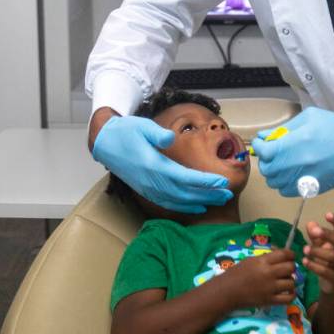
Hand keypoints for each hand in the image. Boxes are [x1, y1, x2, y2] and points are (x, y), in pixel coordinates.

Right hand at [92, 114, 232, 213]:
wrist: (105, 143)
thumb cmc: (127, 132)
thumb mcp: (142, 126)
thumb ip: (157, 134)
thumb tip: (170, 138)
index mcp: (154, 166)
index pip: (185, 177)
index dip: (205, 181)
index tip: (222, 181)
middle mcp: (152, 181)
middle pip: (185, 193)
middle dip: (208, 195)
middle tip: (228, 194)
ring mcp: (148, 188)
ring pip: (178, 201)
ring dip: (199, 202)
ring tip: (218, 201)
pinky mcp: (146, 190)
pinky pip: (168, 203)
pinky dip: (184, 207)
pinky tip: (196, 206)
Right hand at [223, 249, 297, 307]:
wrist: (227, 291)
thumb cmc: (237, 273)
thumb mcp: (251, 260)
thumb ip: (266, 258)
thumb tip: (280, 255)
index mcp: (263, 261)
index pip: (284, 254)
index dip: (291, 254)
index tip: (291, 256)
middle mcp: (269, 273)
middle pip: (291, 267)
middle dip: (291, 267)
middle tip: (287, 269)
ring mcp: (270, 288)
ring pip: (292, 282)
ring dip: (290, 281)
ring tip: (284, 281)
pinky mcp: (270, 301)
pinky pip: (289, 298)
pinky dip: (291, 295)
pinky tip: (287, 292)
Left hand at [251, 107, 333, 195]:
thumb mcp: (310, 118)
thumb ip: (285, 128)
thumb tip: (266, 136)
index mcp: (295, 143)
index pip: (264, 151)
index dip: (259, 146)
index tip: (262, 142)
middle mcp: (297, 164)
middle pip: (267, 170)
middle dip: (266, 160)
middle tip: (273, 152)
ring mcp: (305, 178)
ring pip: (276, 183)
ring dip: (275, 172)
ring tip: (283, 162)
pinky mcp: (313, 188)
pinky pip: (288, 191)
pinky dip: (284, 183)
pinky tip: (292, 172)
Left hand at [302, 212, 333, 293]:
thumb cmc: (328, 262)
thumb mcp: (322, 247)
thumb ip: (316, 236)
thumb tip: (310, 223)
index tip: (327, 214)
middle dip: (327, 235)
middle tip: (314, 232)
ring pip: (332, 256)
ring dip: (317, 251)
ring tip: (305, 249)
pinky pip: (326, 271)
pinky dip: (314, 266)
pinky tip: (305, 261)